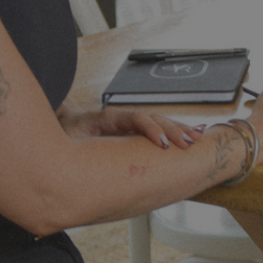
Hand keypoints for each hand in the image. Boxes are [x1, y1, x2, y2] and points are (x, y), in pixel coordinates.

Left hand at [58, 106, 201, 148]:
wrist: (65, 125)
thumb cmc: (66, 133)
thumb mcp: (68, 136)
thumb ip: (76, 137)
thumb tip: (78, 139)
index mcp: (109, 118)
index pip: (136, 118)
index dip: (151, 129)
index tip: (162, 144)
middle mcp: (124, 118)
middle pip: (154, 118)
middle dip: (173, 130)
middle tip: (189, 142)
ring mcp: (131, 123)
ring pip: (160, 122)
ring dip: (179, 130)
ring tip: (197, 138)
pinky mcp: (135, 131)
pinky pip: (160, 129)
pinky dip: (177, 131)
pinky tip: (194, 133)